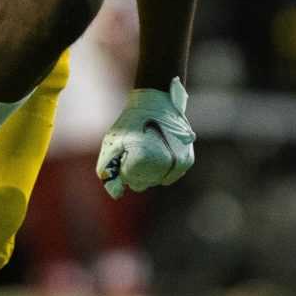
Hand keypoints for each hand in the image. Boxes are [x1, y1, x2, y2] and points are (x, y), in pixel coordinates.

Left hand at [98, 81, 195, 198]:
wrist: (157, 101)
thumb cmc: (131, 122)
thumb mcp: (113, 142)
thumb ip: (109, 169)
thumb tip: (117, 194)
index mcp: (143, 160)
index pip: (128, 179)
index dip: (123, 165)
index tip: (126, 149)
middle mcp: (163, 164)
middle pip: (143, 184)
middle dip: (136, 171)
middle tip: (137, 150)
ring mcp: (177, 163)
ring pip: (157, 181)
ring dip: (150, 171)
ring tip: (148, 149)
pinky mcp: (186, 161)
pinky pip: (170, 176)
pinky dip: (163, 169)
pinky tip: (158, 153)